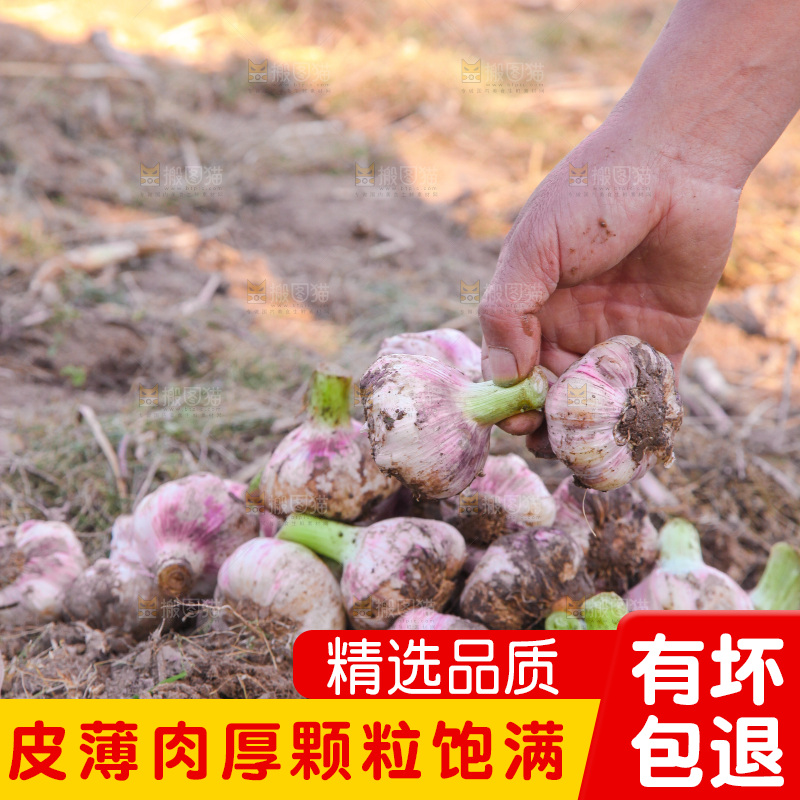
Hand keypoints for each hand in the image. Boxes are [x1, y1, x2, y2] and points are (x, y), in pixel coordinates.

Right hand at [479, 112, 742, 452]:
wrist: (676, 163)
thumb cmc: (593, 195)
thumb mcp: (534, 246)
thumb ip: (507, 309)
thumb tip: (500, 376)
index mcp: (531, 305)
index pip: (509, 364)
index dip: (509, 396)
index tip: (513, 419)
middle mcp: (568, 325)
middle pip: (548, 389)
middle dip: (545, 418)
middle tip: (548, 438)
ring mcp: (612, 335)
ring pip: (593, 397)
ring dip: (587, 426)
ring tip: (585, 447)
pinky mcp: (659, 341)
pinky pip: (645, 389)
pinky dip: (636, 416)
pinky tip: (629, 437)